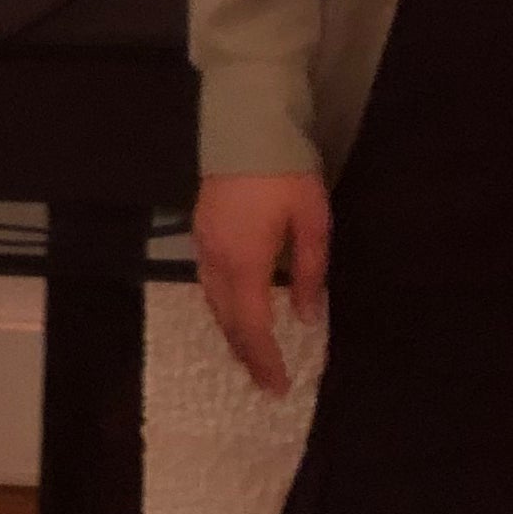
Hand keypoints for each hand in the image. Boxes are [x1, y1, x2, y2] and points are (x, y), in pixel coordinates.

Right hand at [192, 170, 331, 393]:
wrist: (247, 126)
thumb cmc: (286, 175)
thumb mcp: (312, 223)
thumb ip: (310, 273)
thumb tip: (306, 317)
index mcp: (245, 264)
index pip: (252, 328)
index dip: (264, 360)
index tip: (278, 387)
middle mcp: (217, 262)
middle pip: (227, 321)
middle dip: (246, 354)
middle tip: (264, 381)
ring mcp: (203, 245)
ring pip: (213, 304)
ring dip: (232, 333)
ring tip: (251, 354)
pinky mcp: (200, 231)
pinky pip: (208, 284)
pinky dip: (223, 308)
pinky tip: (236, 311)